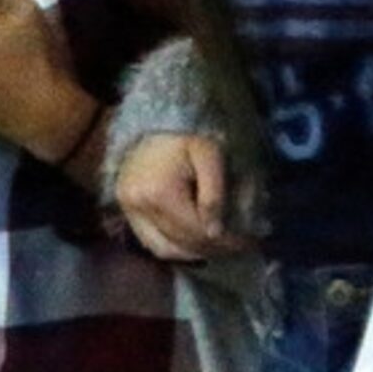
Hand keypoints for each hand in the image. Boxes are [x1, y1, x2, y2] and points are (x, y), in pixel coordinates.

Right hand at [114, 132, 243, 261]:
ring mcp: (127, 207)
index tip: (249, 244)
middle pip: (181, 243)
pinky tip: (190, 242)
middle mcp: (138, 205)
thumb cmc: (185, 135)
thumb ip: (214, 194)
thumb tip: (214, 232)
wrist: (153, 119)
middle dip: (212, 249)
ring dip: (191, 253)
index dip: (226, 243)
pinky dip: (171, 246)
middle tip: (237, 248)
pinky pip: (148, 240)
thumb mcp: (210, 155)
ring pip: (162, 248)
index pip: (197, 232)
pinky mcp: (123, 206)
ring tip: (216, 247)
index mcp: (159, 193)